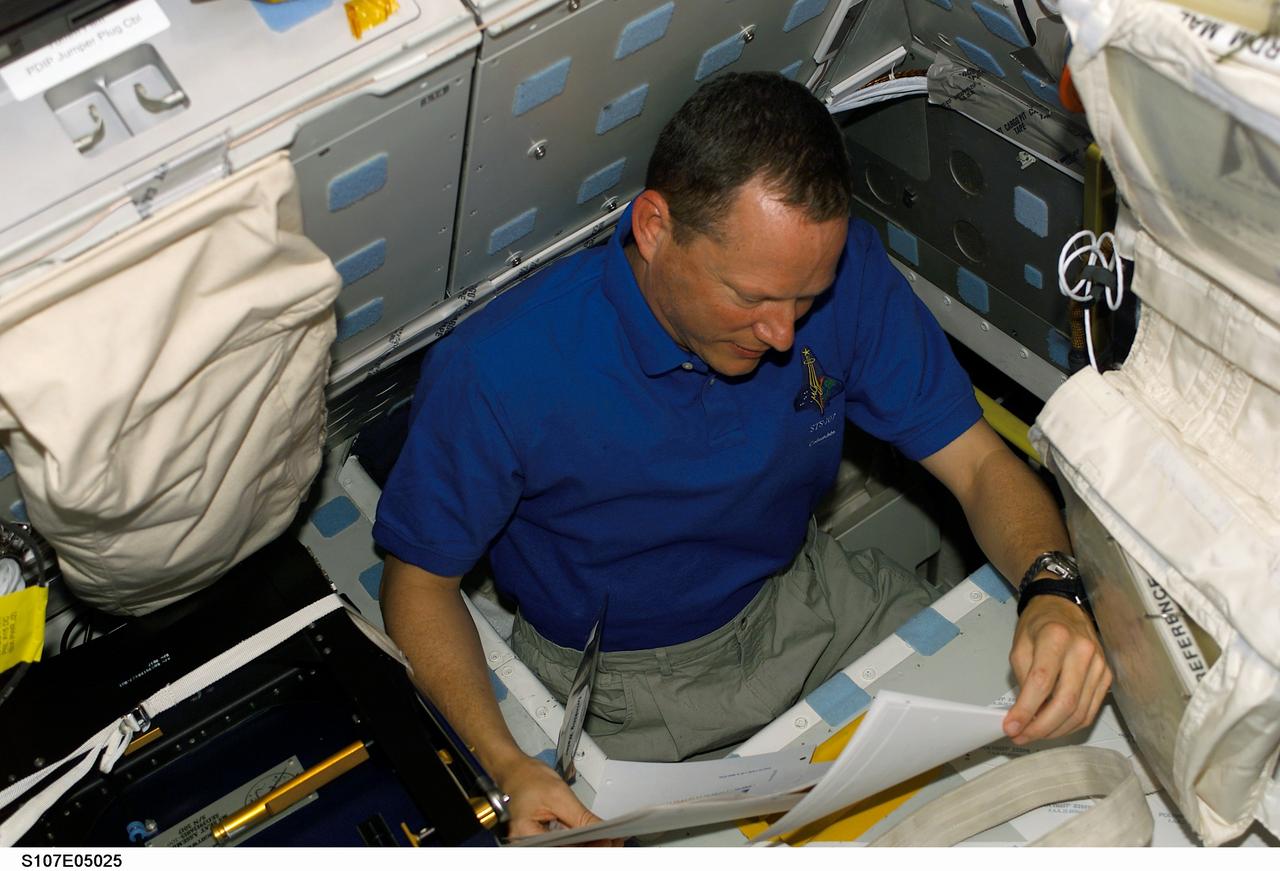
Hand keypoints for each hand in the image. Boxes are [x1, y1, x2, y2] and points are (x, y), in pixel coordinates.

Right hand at [496, 754, 621, 845]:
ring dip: (586, 845)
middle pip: (565, 853)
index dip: (589, 848)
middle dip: (590, 848)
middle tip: (612, 842)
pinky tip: (593, 838)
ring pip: (565, 850)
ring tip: (606, 839)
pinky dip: (578, 842)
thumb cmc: (528, 778)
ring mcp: (533, 843)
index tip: (609, 843)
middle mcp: (526, 844)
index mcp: (525, 835)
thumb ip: (581, 818)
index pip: (564, 850)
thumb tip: (603, 831)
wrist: (515, 770)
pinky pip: (562, 846)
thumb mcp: (559, 795)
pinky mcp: (540, 840)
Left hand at [1003, 595, 1110, 745]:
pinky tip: (1053, 727)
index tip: (1012, 726)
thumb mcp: (1020, 645)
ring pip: (1080, 711)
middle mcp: (1083, 651)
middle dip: (1041, 727)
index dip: (1026, 710)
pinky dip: (1071, 725)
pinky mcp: (1106, 677)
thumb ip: (1022, 678)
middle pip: (1065, 702)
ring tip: (1033, 734)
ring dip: (1055, 730)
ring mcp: (1099, 665)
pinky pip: (1090, 710)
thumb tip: (1022, 714)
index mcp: (1057, 637)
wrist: (1062, 608)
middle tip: (1021, 736)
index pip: (1042, 682)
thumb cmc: (1039, 624)